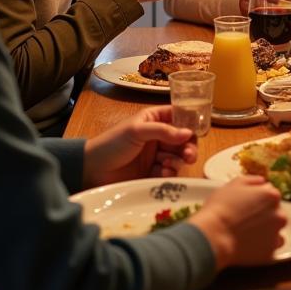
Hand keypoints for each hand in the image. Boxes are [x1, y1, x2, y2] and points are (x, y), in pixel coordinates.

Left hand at [81, 105, 197, 187]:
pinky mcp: (152, 173)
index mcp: (154, 119)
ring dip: (177, 161)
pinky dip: (169, 172)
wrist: (92, 170)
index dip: (190, 123)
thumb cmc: (113, 143)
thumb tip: (188, 133)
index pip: (178, 117)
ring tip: (168, 165)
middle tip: (189, 155)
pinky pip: (169, 172)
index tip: (198, 132)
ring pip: (177, 156)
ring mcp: (156, 155)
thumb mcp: (137, 130)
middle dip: (188, 147)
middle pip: (182, 140)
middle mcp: (158, 136)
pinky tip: (162, 172)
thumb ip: (163, 131)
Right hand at [189, 176, 286, 267]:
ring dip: (266, 231)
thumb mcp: (234, 184)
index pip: (270, 194)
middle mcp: (279, 215)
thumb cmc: (221, 208)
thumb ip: (253, 180)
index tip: (247, 205)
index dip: (257, 199)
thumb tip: (262, 182)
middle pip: (275, 212)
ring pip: (275, 231)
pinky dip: (262, 247)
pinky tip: (248, 244)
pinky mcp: (269, 254)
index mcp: (272, 196)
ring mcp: (276, 235)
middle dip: (264, 215)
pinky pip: (269, 248)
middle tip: (245, 219)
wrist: (213, 236)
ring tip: (247, 233)